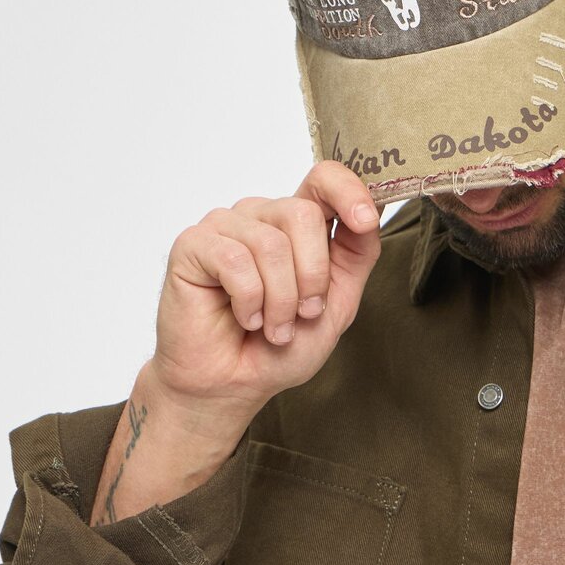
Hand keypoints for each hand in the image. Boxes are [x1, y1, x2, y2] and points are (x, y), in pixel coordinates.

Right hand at [148, 161, 383, 426]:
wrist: (233, 384)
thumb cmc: (278, 346)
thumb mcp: (337, 303)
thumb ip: (356, 255)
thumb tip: (370, 213)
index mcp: (296, 225)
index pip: (323, 179)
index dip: (348, 191)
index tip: (365, 221)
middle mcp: (261, 217)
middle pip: (302, 215)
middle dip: (311, 278)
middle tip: (301, 315)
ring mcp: (225, 227)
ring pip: (271, 244)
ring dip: (280, 300)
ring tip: (271, 327)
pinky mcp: (193, 245)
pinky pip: (235, 261)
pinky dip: (249, 301)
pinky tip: (244, 318)